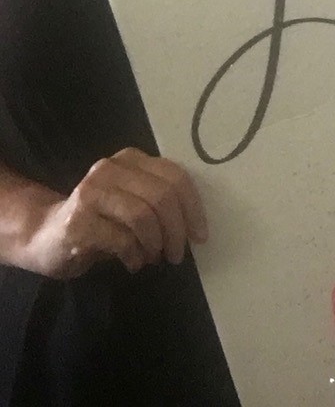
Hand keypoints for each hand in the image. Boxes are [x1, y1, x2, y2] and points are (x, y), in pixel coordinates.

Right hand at [22, 147, 207, 279]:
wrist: (44, 237)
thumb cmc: (101, 222)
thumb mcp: (134, 203)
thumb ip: (161, 202)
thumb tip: (195, 226)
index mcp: (131, 160)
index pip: (176, 177)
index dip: (193, 208)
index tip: (200, 236)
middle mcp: (110, 169)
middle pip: (162, 196)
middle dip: (177, 230)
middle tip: (178, 253)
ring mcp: (91, 193)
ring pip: (143, 215)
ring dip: (156, 243)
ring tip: (154, 258)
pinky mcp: (77, 221)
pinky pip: (121, 239)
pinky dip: (135, 256)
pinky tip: (134, 263)